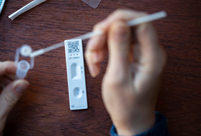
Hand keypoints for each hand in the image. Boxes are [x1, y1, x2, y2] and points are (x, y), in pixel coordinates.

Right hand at [85, 10, 165, 134]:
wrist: (131, 119)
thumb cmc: (127, 106)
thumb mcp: (118, 78)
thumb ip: (118, 49)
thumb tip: (118, 24)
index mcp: (152, 56)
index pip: (141, 22)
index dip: (120, 19)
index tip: (102, 29)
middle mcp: (148, 51)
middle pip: (126, 26)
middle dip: (105, 34)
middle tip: (93, 48)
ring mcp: (140, 53)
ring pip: (117, 33)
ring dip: (101, 43)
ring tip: (94, 60)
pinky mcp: (131, 56)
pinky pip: (115, 43)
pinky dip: (103, 50)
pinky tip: (97, 61)